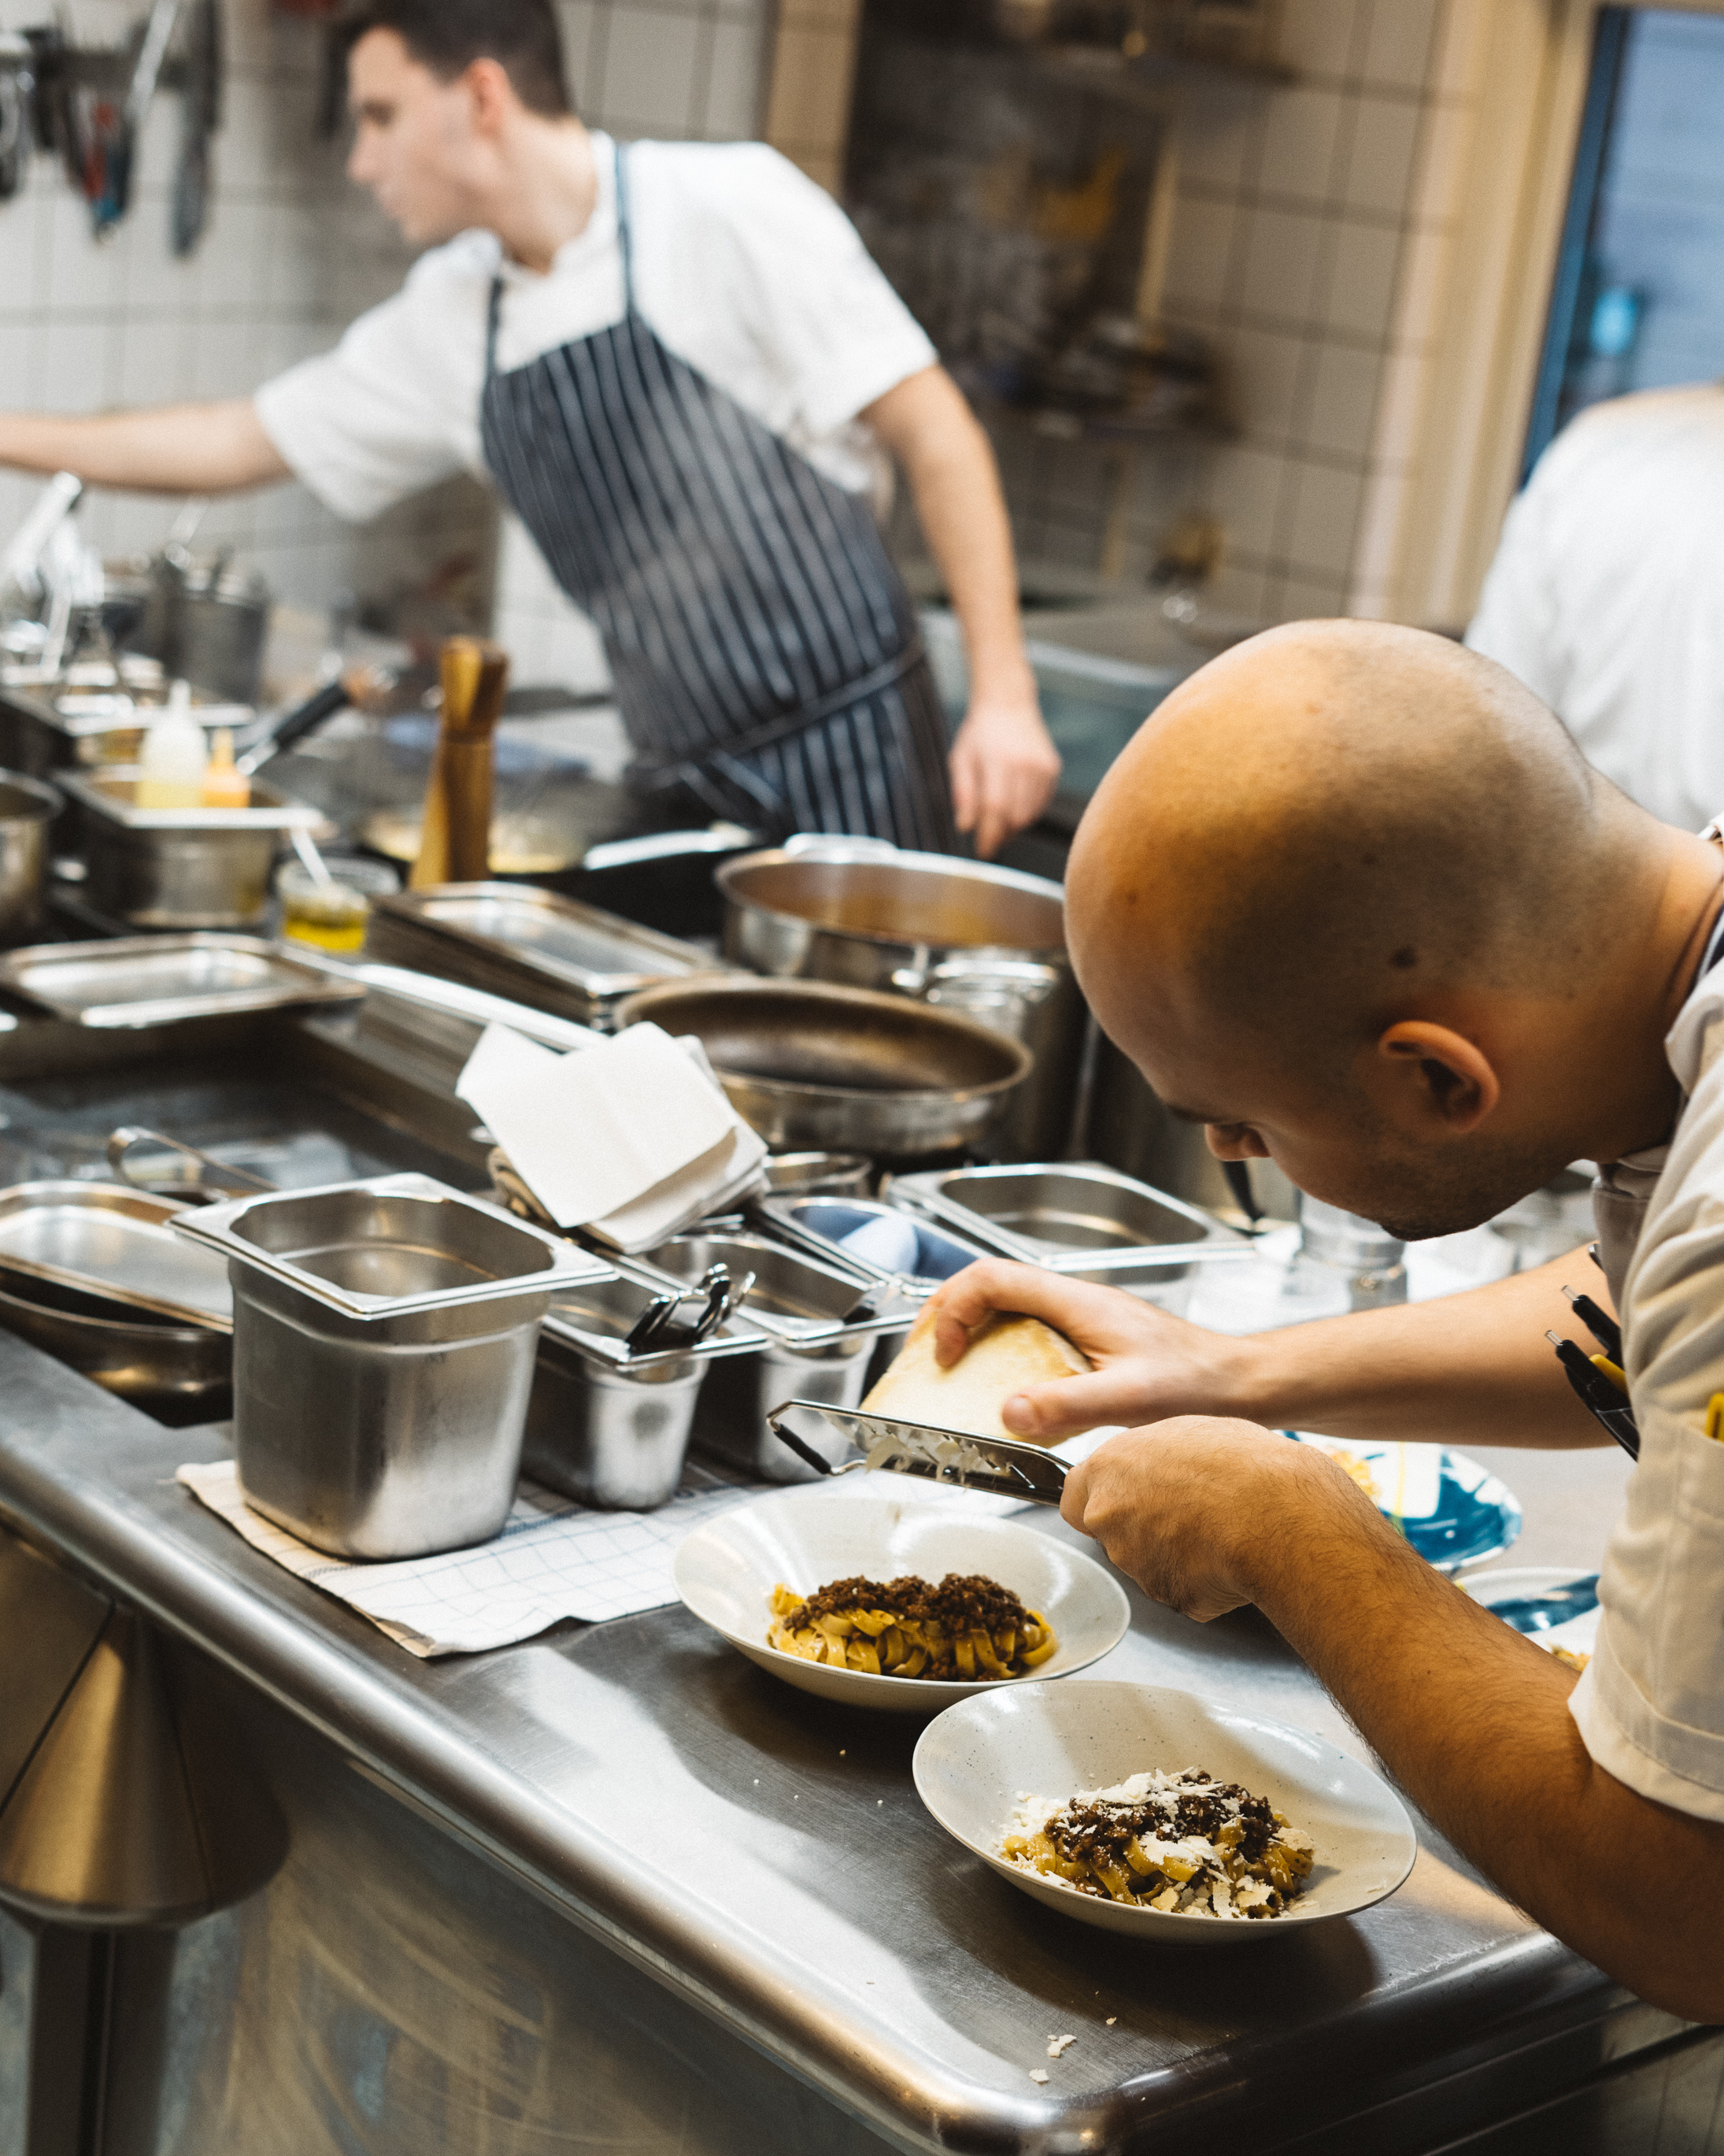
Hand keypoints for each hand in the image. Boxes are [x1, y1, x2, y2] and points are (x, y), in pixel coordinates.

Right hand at [931, 1258, 1255, 1436]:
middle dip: (948, 1313)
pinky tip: (1002, 1386)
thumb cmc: (1197, 1385)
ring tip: (951, 1368)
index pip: (993, 1278)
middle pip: (990, 1284)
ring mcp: (1080, 1317)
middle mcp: (1074, 1301)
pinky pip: (1027, 1330)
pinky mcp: (1088, 1338)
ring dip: (971, 1329)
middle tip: (928, 1356)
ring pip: (1006, 1304)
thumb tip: (1009, 1413)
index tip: (945, 1353)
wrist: (1237, 1384)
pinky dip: (999, 1349)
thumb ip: (1068, 1406)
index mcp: (1076, 1302)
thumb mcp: (1130, 1400)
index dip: (954, 1308)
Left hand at [948, 694, 1060, 858]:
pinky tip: (1014, 805)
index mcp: (997, 759)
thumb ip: (962, 793)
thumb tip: (965, 826)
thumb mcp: (960, 758)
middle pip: (1015, 816)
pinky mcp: (1052, 769)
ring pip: (1030, 814)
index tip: (982, 851)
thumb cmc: (980, 732)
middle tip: (988, 838)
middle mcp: (1024, 763)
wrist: (1009, 703)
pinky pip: (1041, 804)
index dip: (989, 835)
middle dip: (1001, 834)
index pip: (995, 808)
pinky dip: (1027, 812)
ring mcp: (1042, 766)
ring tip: (999, 820)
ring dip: (1013, 826)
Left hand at [1060, 1419, 1384, 1620]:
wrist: (1279, 1516)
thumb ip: (1153, 1456)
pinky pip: (1184, 1587)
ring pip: (1149, 1561)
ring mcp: (1136, 1564)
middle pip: (1113, 1529)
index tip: (1126, 1495)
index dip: (1104, 1496)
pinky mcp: (1170, 1598)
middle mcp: (1109, 1519)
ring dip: (1175, 1551)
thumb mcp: (1189, 1432)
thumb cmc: (1242, 1464)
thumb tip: (1156, 1465)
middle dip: (1142, 1525)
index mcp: (1108, 1470)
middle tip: (1190, 1509)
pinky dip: (1203, 1578)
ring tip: (1222, 1527)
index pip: (1074, 1495)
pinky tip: (1231, 1556)